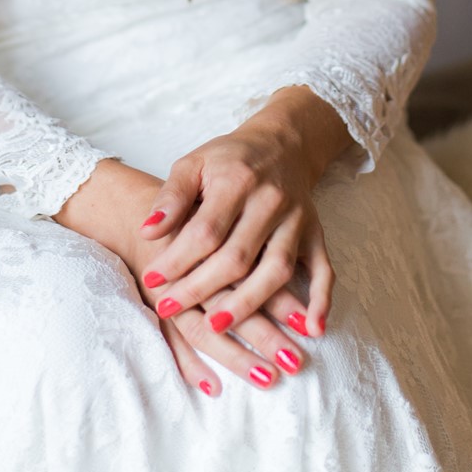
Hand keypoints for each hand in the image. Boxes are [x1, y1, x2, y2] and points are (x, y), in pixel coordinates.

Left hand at [133, 91, 347, 339]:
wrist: (282, 143)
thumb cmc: (229, 159)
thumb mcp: (193, 164)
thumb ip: (171, 197)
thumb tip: (146, 232)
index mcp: (237, 181)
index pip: (205, 231)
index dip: (177, 259)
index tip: (151, 281)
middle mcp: (271, 201)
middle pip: (238, 256)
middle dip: (200, 288)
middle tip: (169, 308)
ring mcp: (297, 220)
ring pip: (277, 269)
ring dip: (248, 304)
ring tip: (216, 326)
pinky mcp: (316, 233)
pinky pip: (324, 269)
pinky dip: (321, 300)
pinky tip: (312, 328)